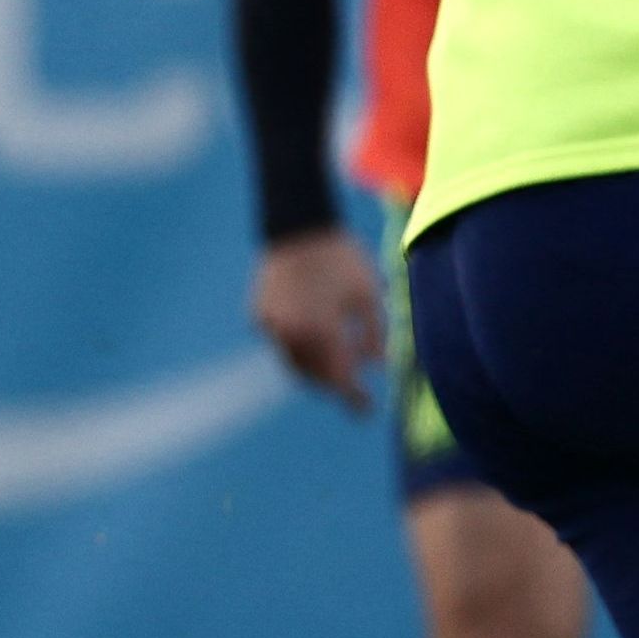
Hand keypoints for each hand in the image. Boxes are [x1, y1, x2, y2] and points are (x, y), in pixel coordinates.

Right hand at [251, 230, 384, 409]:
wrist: (300, 227)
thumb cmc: (343, 259)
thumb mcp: (370, 295)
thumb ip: (374, 334)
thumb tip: (380, 366)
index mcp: (322, 329)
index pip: (338, 377)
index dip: (352, 397)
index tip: (366, 410)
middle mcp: (291, 333)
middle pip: (313, 376)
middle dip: (334, 385)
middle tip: (354, 389)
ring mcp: (270, 325)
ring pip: (292, 363)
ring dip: (315, 370)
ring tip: (338, 367)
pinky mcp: (258, 315)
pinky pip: (280, 343)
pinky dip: (297, 348)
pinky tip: (314, 341)